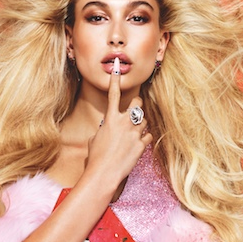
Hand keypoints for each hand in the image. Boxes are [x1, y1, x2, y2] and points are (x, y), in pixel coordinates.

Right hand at [86, 58, 152, 187]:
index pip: (113, 94)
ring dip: (140, 125)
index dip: (115, 80)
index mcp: (110, 119)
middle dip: (137, 105)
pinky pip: (148, 136)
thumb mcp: (95, 140)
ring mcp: (134, 133)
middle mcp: (124, 123)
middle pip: (138, 104)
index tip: (118, 67)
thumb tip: (107, 129)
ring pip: (144, 120)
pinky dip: (144, 139)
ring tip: (132, 135)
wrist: (104, 174)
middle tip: (134, 112)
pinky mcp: (141, 145)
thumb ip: (103, 129)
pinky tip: (137, 145)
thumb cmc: (96, 158)